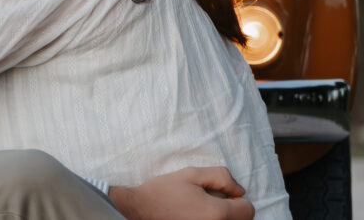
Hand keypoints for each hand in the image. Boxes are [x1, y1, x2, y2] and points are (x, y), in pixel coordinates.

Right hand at [108, 167, 253, 219]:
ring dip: (222, 218)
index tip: (220, 194)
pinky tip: (195, 217)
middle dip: (232, 210)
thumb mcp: (191, 174)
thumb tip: (239, 190)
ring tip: (201, 211)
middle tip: (209, 202)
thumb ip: (221, 176)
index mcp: (217, 212)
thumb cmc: (164, 191)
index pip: (249, 209)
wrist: (139, 209)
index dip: (236, 198)